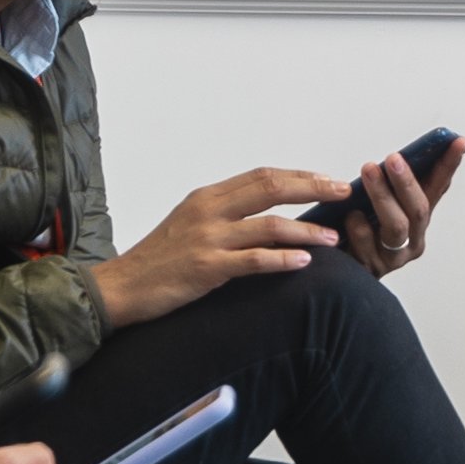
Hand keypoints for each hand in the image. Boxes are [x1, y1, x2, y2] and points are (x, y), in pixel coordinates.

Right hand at [88, 167, 350, 326]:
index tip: (328, 179)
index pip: (262, 176)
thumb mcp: (191, 225)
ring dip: (307, 231)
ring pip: (269, 225)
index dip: (300, 176)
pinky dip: (282, 259)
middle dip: (313, 188)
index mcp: (207, 197)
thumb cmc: (160, 260)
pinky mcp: (206, 268)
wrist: (121, 287)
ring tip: (333, 238)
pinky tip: (303, 262)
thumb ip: (227, 215)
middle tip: (343, 192)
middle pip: (271, 188)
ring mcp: (208, 238)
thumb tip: (271, 216)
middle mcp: (209, 210)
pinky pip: (254, 260)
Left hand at [339, 136, 464, 276]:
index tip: (458, 142)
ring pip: (396, 227)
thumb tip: (398, 157)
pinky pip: (367, 243)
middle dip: (408, 182)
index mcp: (418, 220)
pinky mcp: (371, 269)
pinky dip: (358, 225)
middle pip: (419, 210)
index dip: (448, 166)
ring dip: (383, 195)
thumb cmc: (356, 228)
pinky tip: (349, 215)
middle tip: (394, 158)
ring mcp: (393, 257)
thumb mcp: (376, 203)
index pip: (438, 189)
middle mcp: (412, 240)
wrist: (332, 267)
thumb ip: (390, 186)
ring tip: (368, 170)